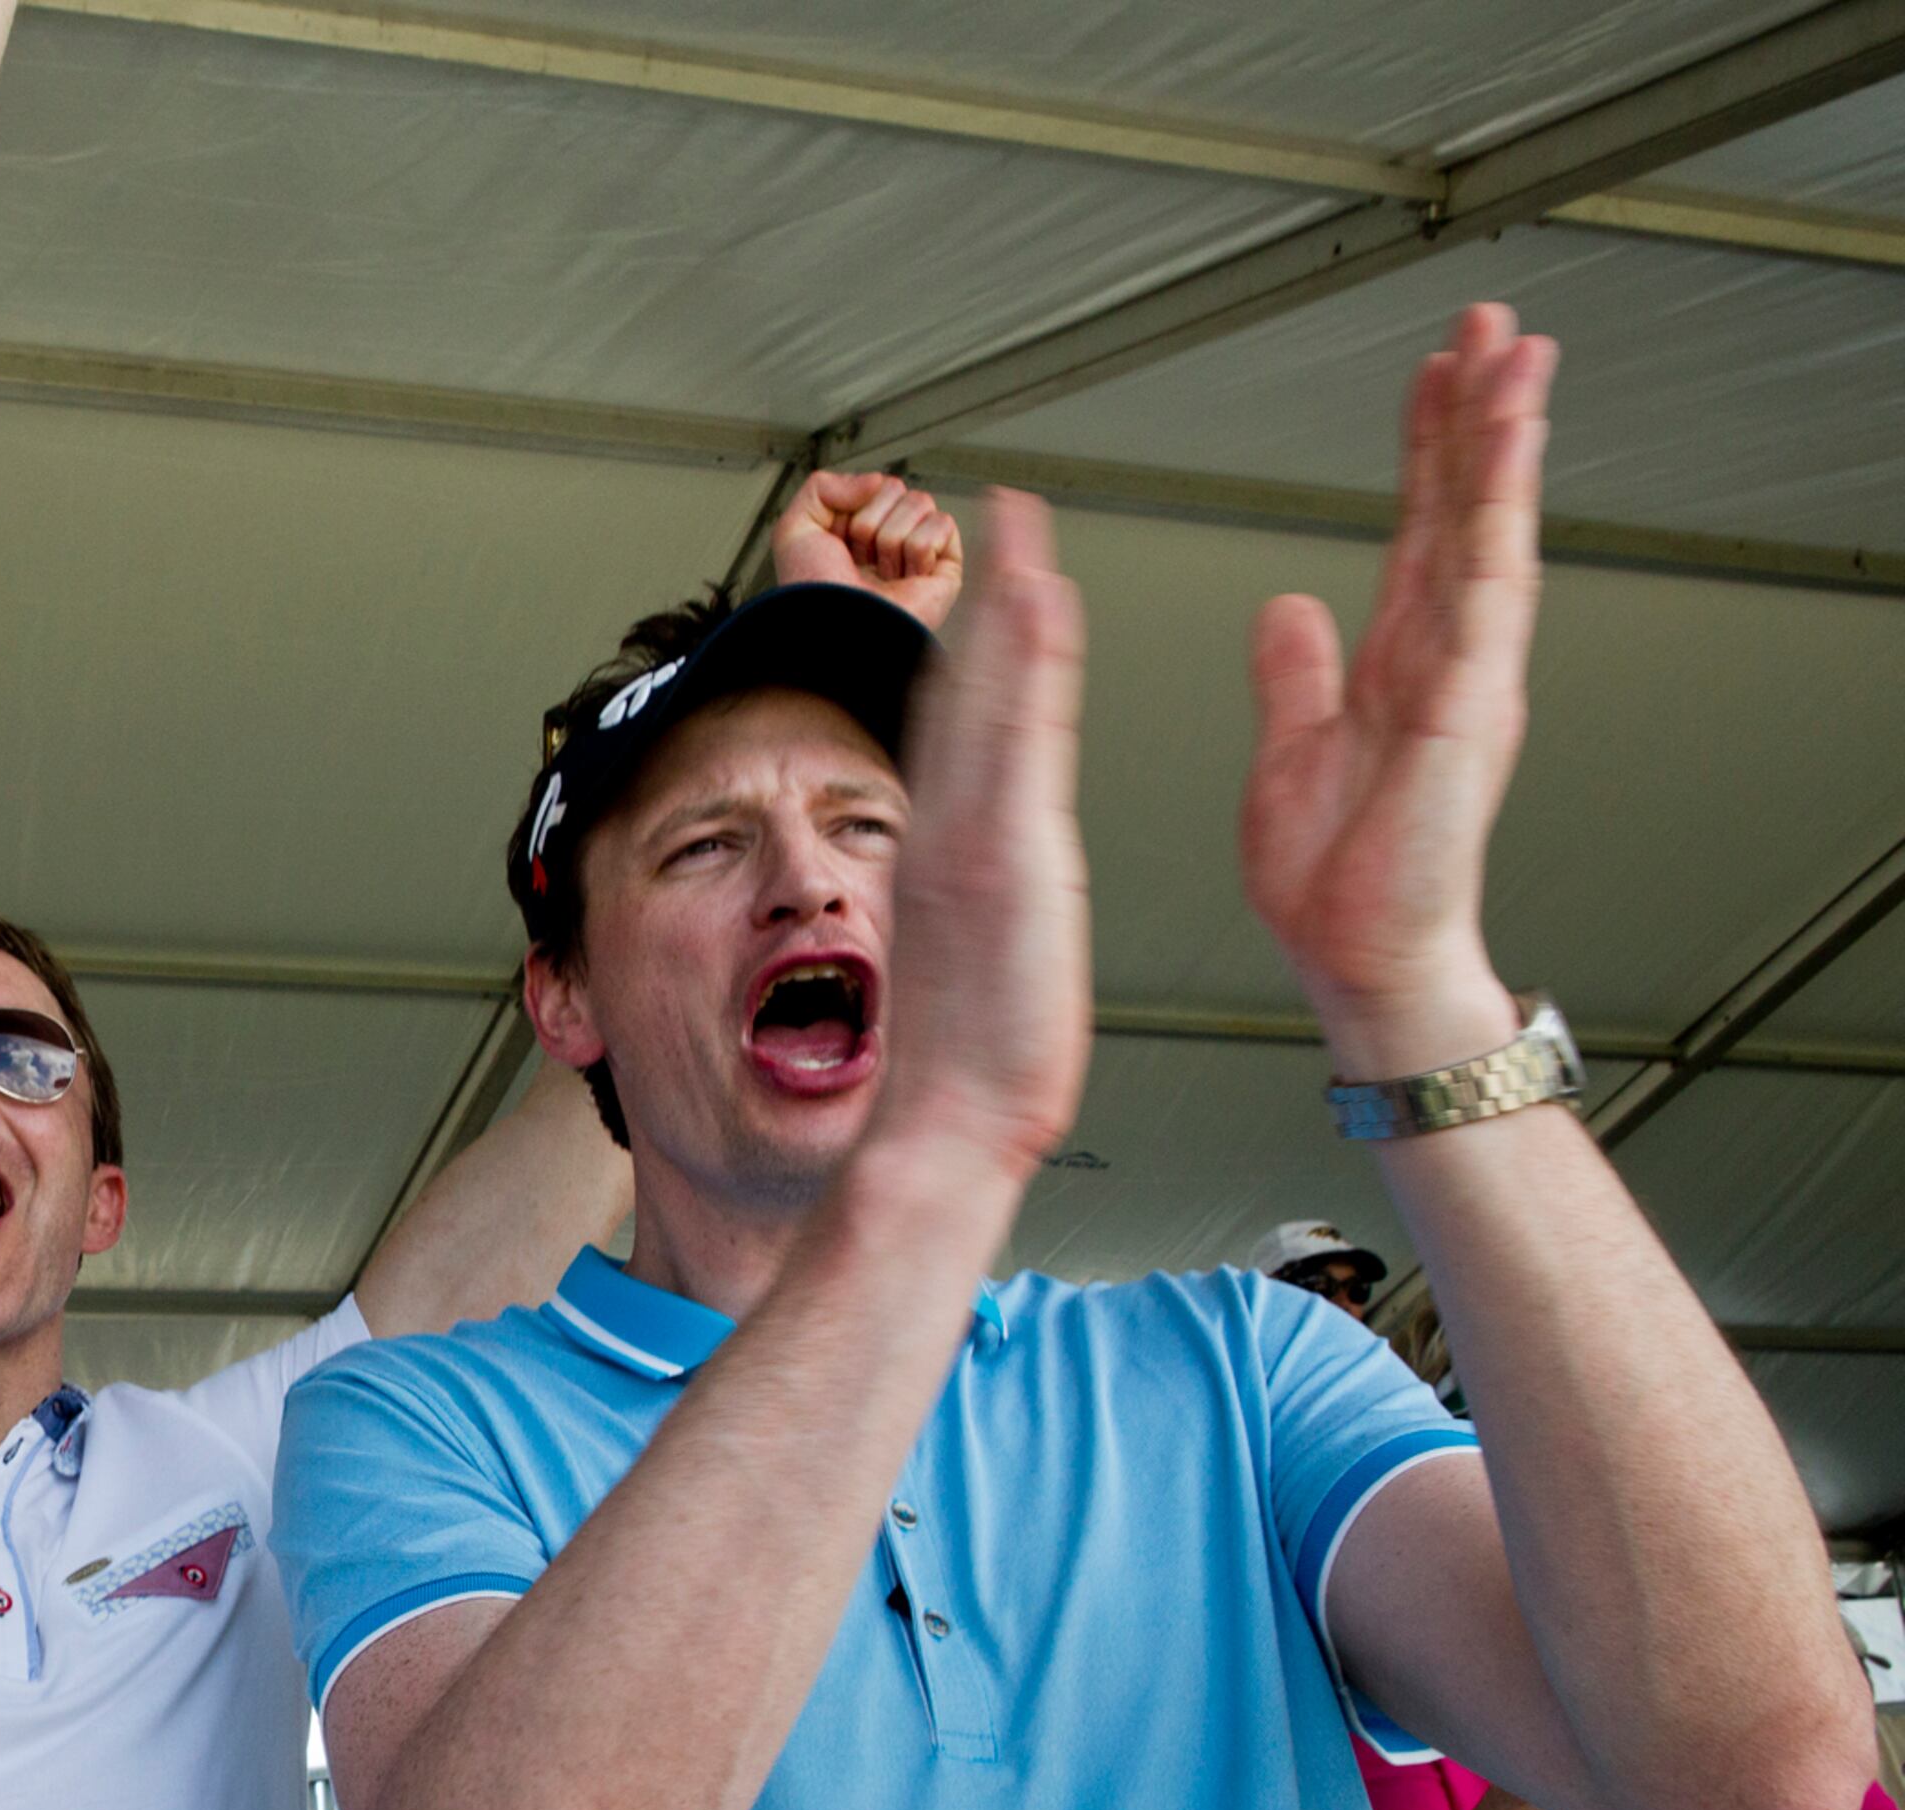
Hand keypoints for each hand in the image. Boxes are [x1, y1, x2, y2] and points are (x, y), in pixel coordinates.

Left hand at [772, 470, 962, 628]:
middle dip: (870, 520)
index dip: (851, 508)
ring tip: (881, 573)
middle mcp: (888, 544)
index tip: (837, 542)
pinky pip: (943, 525)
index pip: (871, 485)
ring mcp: (918, 556)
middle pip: (896, 489)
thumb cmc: (814, 592)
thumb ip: (823, 486)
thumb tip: (876, 480)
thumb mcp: (794, 528)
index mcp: (856, 535)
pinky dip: (919, 548)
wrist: (835, 627)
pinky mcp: (944, 571)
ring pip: (920, 503)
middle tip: (858, 558)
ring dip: (891, 537)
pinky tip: (906, 577)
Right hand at [867, 489, 1088, 1180]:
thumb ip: (968, 900)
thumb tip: (974, 880)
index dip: (973, 643)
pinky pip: (1014, 737)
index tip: (991, 575)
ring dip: (1004, 599)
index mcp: (953, 851)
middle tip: (1001, 509)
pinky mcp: (998, 856)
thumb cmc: (970, 1065)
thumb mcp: (969, 959)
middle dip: (980, 593)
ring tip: (1024, 520)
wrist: (947, 1125)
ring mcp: (971, 837)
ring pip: (986, 696)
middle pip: (963, 689)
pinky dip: (1020, 662)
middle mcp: (953, 830)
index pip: (962, 723)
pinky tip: (1036, 599)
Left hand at [1241, 305, 1553, 1078]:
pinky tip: (1506, 465)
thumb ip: (1295, 674)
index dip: (1428, 447)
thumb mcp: (1295, 746)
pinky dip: (1496, 525)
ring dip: (1504, 444)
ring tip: (1518, 360)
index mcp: (1400, 660)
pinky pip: (1489, 598)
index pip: (1421, 527)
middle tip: (1493, 326)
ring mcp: (1467, 679)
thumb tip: (1287, 608)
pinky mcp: (1469, 710)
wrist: (1356, 955)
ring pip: (1493, 533)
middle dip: (1481, 414)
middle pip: (1468, 508)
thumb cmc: (1334, 879)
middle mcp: (1445, 657)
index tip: (1433, 373)